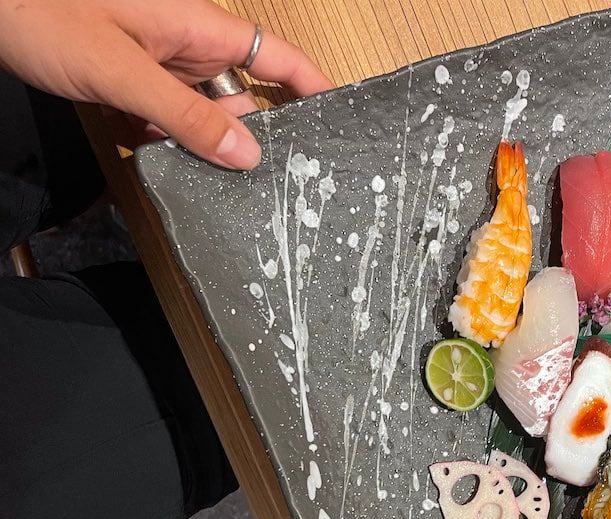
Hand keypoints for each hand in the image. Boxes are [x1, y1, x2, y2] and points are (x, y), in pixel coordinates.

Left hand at [0, 0, 332, 168]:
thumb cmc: (41, 12)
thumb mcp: (120, 72)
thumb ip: (185, 116)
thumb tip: (246, 154)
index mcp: (198, 26)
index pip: (277, 56)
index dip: (313, 87)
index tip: (340, 122)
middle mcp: (185, 42)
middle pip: (243, 92)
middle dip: (252, 133)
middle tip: (262, 180)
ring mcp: (156, 60)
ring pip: (203, 109)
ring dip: (202, 141)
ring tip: (204, 178)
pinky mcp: (129, 77)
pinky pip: (166, 114)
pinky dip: (166, 138)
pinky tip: (157, 159)